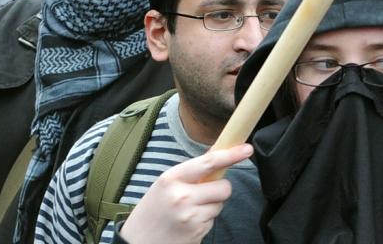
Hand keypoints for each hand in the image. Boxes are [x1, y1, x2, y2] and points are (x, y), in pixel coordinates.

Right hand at [118, 144, 253, 243]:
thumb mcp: (164, 186)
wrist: (136, 243)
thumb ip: (190, 172)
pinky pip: (213, 220)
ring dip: (210, 207)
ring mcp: (190, 216)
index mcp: (170, 179)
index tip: (246, 149)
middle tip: (202, 195)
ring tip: (188, 212)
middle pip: (224, 187)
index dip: (231, 154)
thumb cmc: (152, 211)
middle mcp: (181, 196)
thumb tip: (217, 153)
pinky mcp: (196, 232)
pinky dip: (204, 221)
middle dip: (219, 190)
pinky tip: (187, 224)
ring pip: (220, 205)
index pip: (208, 163)